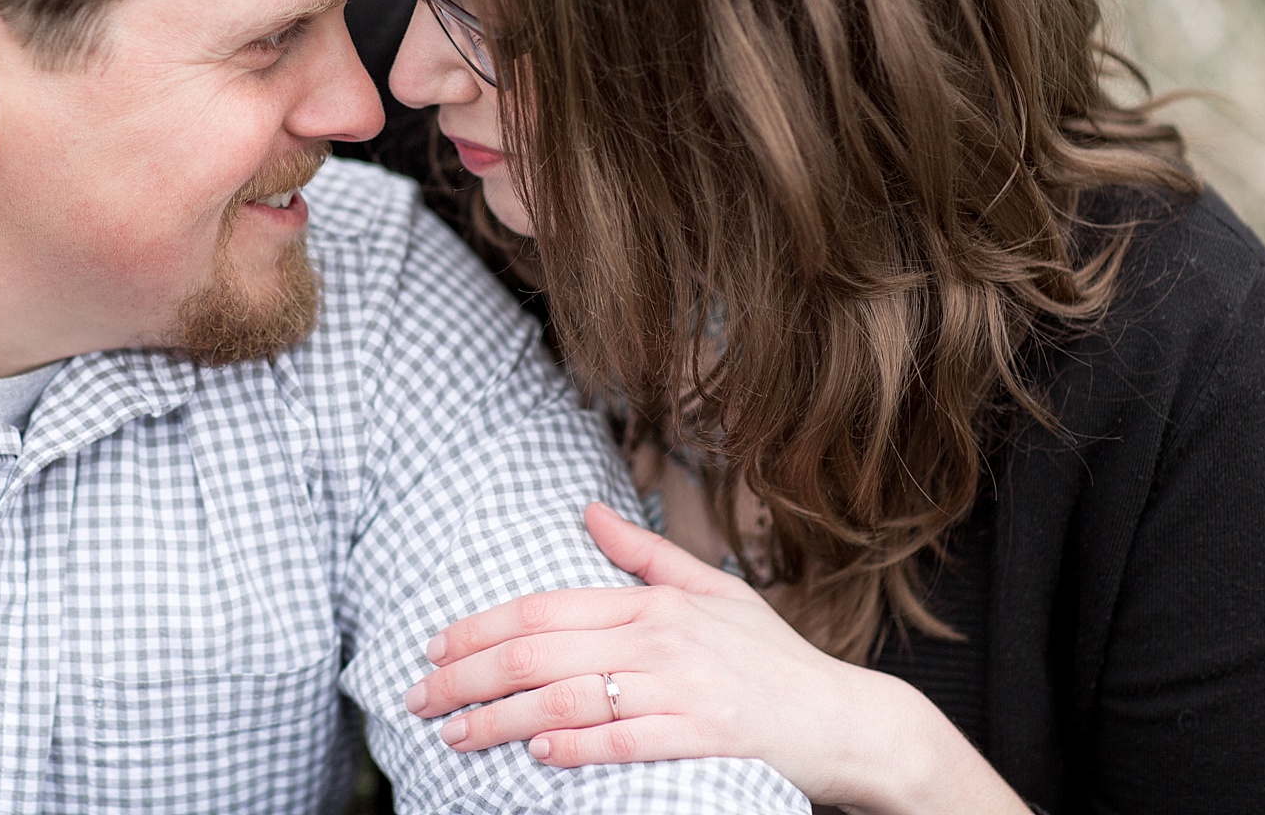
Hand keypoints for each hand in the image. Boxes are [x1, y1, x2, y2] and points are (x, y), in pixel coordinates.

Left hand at [403, 502, 1029, 814]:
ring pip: (570, 698)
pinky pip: (626, 740)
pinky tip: (536, 754)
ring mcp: (682, 689)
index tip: (434, 645)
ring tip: (455, 735)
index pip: (544, 608)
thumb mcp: (713, 591)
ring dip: (502, 719)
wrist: (847, 720)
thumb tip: (587, 510)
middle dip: (468, 675)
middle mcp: (660, 639)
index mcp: (653, 603)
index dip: (481, 625)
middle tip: (418, 696)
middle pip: (540, 652)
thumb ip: (644, 555)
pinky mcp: (705, 737)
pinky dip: (577, 747)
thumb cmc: (772, 658)